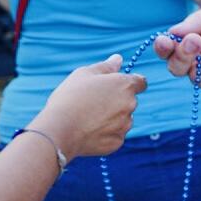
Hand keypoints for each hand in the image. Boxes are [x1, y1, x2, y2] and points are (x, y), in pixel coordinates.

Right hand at [29, 55, 146, 158]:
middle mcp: (130, 104)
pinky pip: (114, 135)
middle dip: (116, 100)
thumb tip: (119, 59)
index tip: (117, 86)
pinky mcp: (117, 142)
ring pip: (123, 119)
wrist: (60, 129)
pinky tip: (88, 131)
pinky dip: (105, 133)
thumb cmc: (70, 97)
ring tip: (88, 117)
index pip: (140, 82)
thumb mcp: (84, 74)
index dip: (130, 83)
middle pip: (129, 101)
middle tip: (93, 102)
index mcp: (124, 85)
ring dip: (112, 117)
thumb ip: (106, 66)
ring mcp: (125, 125)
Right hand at [153, 2, 200, 94]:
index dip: (163, 47)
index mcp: (190, 40)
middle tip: (195, 40)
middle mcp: (196, 60)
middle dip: (182, 55)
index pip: (168, 49)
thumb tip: (172, 32)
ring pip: (198, 74)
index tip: (164, 40)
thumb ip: (199, 21)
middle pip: (176, 67)